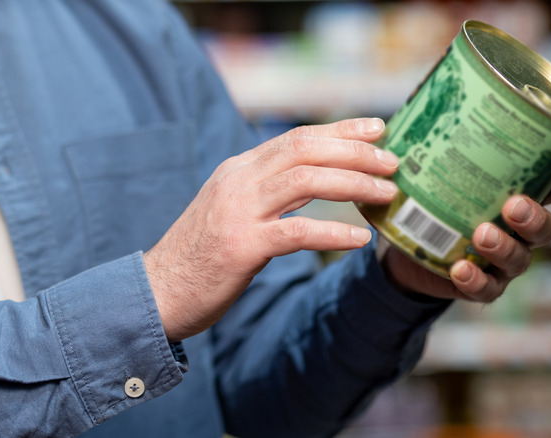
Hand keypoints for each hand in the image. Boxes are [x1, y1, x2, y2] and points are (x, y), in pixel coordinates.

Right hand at [144, 118, 395, 340]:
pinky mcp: (240, 247)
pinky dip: (333, 232)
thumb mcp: (232, 210)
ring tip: (387, 193)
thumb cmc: (201, 255)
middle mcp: (238, 181)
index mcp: (238, 170)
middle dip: (355, 150)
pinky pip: (297, 232)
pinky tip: (360, 238)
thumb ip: (267, 191)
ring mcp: (238, 212)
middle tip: (392, 161)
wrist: (158, 291)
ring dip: (353, 183)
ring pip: (305, 181)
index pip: (296, 138)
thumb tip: (316, 180)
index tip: (377, 127)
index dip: (340, 129)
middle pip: (305, 150)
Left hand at [382, 161, 550, 301]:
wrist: (409, 248)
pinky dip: (476, 280)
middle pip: (546, 228)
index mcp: (519, 195)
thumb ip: (428, 146)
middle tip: (513, 205)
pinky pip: (487, 288)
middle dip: (535, 216)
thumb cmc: (431, 198)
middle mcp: (519, 230)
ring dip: (504, 246)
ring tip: (482, 233)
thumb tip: (393, 117)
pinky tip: (460, 269)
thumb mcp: (431, 170)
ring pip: (520, 258)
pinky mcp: (481, 284)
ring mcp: (503, 261)